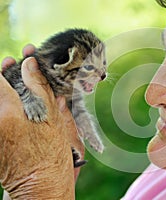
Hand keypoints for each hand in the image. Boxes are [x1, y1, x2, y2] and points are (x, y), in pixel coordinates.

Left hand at [0, 45, 83, 198]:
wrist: (40, 181)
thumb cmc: (51, 151)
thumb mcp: (51, 117)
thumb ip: (39, 88)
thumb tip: (29, 64)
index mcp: (9, 112)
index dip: (7, 66)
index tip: (16, 61)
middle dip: (6, 75)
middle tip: (19, 68)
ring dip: (8, 90)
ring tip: (23, 86)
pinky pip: (0, 113)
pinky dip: (8, 104)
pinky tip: (21, 103)